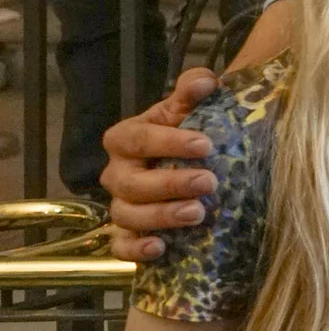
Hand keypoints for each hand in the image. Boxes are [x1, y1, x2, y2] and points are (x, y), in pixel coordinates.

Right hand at [101, 67, 222, 261]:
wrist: (190, 162)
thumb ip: (194, 91)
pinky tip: (160, 249)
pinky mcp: (128, 234)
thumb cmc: (188, 132)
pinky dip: (135, 250)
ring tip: (198, 214)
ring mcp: (121, 205)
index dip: (168, 142)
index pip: (138, 139)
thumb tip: (206, 81)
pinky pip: (120, 247)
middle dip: (170, 183)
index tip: (205, 145)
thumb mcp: (189, 109)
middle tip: (209, 182)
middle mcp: (118, 173)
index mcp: (127, 139)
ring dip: (161, 216)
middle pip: (132, 183)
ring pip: (127, 215)